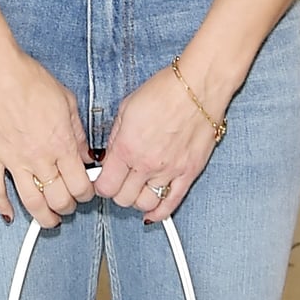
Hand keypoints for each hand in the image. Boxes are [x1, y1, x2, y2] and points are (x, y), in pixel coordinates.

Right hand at [0, 49, 94, 226]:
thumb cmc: (30, 80)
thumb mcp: (67, 101)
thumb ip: (78, 133)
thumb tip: (86, 154)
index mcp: (61, 144)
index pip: (80, 185)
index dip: (86, 194)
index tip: (85, 192)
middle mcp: (39, 157)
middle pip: (58, 199)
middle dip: (67, 207)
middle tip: (68, 205)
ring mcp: (13, 160)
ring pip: (31, 203)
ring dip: (43, 217)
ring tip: (48, 220)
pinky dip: (3, 207)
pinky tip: (10, 215)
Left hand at [93, 59, 226, 222]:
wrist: (199, 86)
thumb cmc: (165, 91)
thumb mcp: (126, 108)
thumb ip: (115, 137)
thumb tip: (110, 156)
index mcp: (127, 147)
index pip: (105, 186)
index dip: (100, 186)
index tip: (102, 180)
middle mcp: (147, 164)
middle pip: (123, 199)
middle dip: (117, 192)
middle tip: (120, 182)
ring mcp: (169, 171)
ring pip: (145, 204)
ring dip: (138, 200)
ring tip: (138, 190)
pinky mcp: (189, 173)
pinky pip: (172, 203)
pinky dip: (160, 213)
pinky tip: (153, 212)